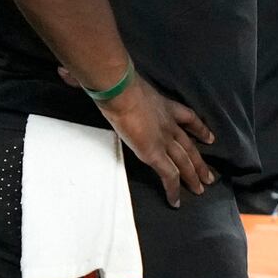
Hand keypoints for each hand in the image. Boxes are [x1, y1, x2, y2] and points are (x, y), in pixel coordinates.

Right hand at [94, 76, 215, 207]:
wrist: (120, 90)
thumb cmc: (117, 82)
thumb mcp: (122, 83)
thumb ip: (107, 85)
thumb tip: (68, 76)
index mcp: (164, 106)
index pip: (188, 118)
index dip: (200, 129)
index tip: (210, 138)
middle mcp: (169, 124)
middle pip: (189, 146)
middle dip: (199, 162)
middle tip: (209, 176)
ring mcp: (163, 139)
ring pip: (184, 162)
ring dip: (193, 177)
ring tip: (202, 189)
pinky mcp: (155, 154)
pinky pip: (169, 175)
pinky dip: (173, 189)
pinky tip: (176, 201)